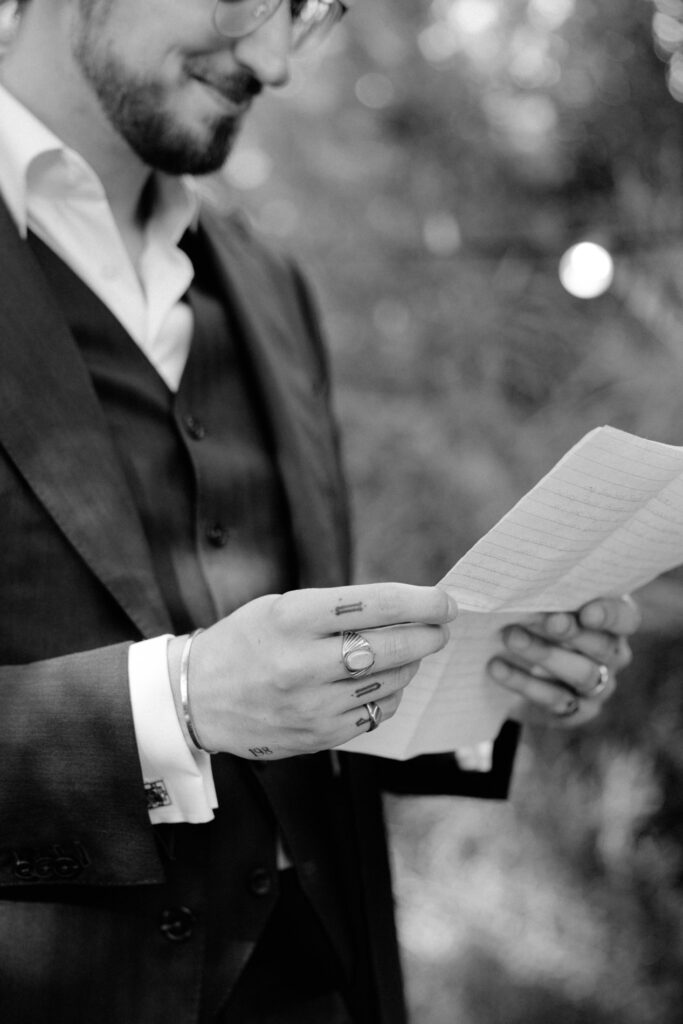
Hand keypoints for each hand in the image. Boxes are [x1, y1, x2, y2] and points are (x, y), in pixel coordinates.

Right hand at [168, 583, 456, 759]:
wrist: (197, 698)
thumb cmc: (245, 641)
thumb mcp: (281, 607)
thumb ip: (338, 608)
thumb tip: (404, 609)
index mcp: (292, 618)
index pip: (375, 605)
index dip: (420, 602)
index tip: (445, 601)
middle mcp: (302, 663)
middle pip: (391, 648)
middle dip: (427, 635)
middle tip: (439, 628)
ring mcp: (312, 705)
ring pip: (390, 682)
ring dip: (410, 665)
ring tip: (408, 652)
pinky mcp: (318, 736)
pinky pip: (376, 714)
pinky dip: (390, 694)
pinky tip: (383, 682)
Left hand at [486, 595, 639, 727]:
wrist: (518, 671)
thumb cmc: (534, 621)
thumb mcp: (542, 604)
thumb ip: (543, 594)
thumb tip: (520, 579)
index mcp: (611, 623)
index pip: (625, 618)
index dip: (609, 615)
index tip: (586, 612)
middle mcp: (613, 656)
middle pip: (603, 647)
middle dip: (573, 633)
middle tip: (547, 620)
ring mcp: (598, 687)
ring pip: (582, 674)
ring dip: (545, 654)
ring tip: (511, 637)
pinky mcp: (575, 712)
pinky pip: (555, 701)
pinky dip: (523, 682)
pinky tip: (496, 666)